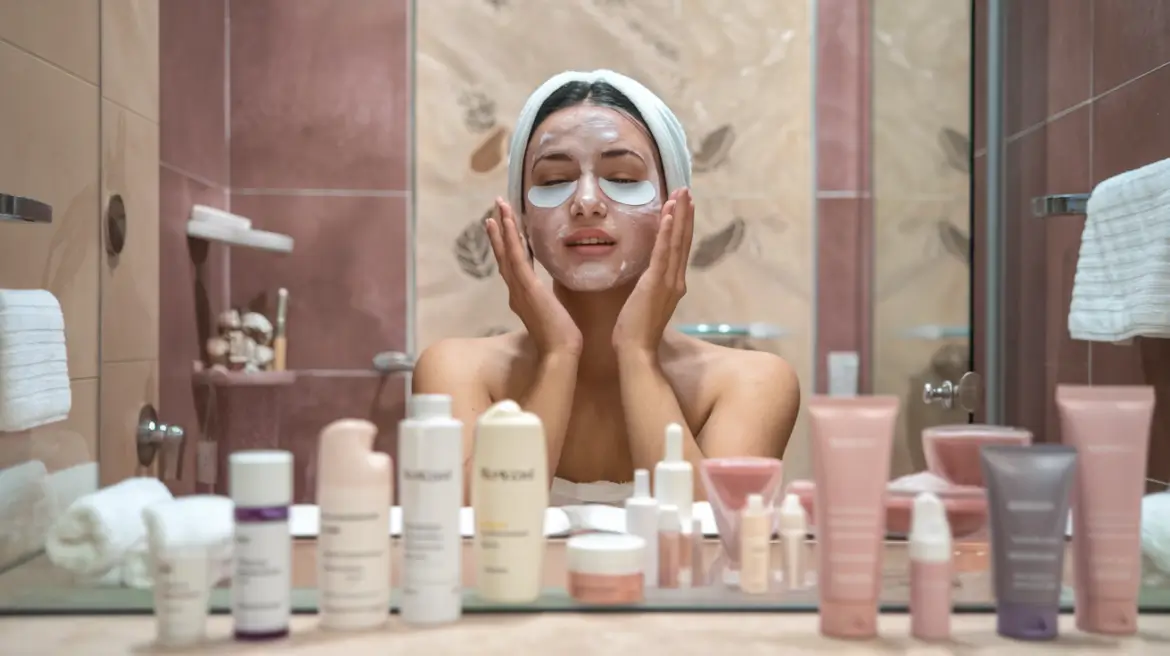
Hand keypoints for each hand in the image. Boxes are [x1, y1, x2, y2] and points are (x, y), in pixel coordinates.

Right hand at [485, 198, 582, 356]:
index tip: (501, 229)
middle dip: (499, 232)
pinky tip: (507, 222)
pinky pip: (516, 258)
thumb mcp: (552, 315)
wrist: (559, 353)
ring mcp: (519, 289)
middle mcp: (515, 291)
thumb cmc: (560, 339)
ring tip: (498, 206)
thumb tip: (552, 298)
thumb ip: (547, 303)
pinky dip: (510, 239)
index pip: (511, 266)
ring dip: (503, 227)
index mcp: (521, 297)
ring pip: (507, 252)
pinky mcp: (527, 287)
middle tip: (494, 210)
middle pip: (504, 255)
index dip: (505, 247)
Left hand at [612, 188, 694, 353]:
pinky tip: (668, 215)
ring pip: (677, 242)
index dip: (683, 226)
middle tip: (687, 190)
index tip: (684, 206)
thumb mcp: (643, 303)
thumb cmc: (634, 332)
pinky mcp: (656, 283)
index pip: (679, 250)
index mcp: (672, 285)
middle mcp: (676, 281)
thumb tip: (642, 278)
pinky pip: (663, 253)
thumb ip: (647, 288)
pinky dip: (667, 232)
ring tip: (682, 194)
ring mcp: (668, 282)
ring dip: (679, 216)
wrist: (635, 352)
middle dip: (686, 214)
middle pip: (683, 241)